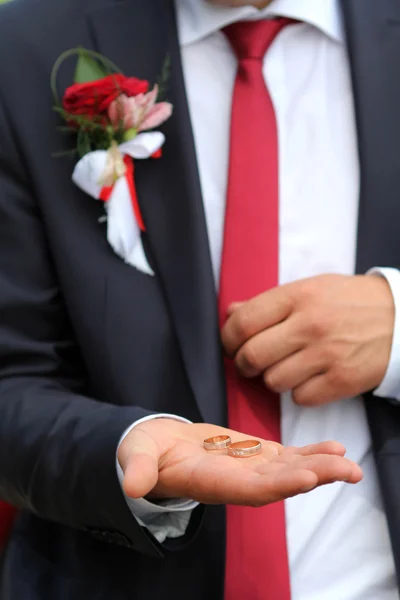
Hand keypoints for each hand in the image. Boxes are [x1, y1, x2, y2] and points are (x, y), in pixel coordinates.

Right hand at [118, 419, 362, 505]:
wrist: (158, 450)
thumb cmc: (144, 452)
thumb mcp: (136, 456)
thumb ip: (137, 469)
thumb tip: (131, 485)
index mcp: (209, 481)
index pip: (246, 489)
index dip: (276, 485)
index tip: (306, 479)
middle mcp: (234, 481)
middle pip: (278, 483)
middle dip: (313, 476)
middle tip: (347, 470)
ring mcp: (247, 468)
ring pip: (288, 469)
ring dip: (320, 467)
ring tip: (350, 462)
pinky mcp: (253, 454)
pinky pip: (286, 456)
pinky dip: (310, 453)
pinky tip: (336, 447)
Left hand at [221, 274, 393, 405]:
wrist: (398, 318)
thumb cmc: (346, 302)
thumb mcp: (308, 289)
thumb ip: (267, 302)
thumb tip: (230, 314)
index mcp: (298, 296)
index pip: (243, 323)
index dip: (228, 339)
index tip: (231, 344)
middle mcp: (310, 325)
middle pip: (252, 357)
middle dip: (243, 364)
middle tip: (250, 363)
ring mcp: (327, 354)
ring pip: (273, 381)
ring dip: (272, 379)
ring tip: (285, 367)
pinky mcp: (342, 380)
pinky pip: (300, 398)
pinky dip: (299, 392)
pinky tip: (309, 378)